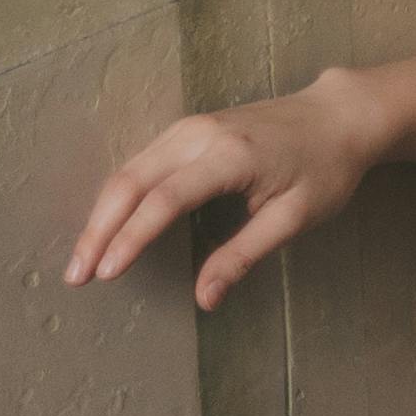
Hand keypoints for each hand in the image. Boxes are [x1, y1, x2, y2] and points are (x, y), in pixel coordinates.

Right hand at [65, 79, 377, 313]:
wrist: (338, 117)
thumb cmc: (325, 169)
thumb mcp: (295, 218)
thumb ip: (245, 255)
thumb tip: (205, 299)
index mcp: (229, 156)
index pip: (164, 200)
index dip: (131, 238)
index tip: (107, 273)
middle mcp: (199, 135)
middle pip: (130, 182)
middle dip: (98, 231)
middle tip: (77, 276)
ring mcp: (189, 128)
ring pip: (128, 171)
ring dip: (101, 216)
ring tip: (84, 260)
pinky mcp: (186, 130)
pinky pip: (140, 163)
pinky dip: (117, 197)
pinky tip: (106, 228)